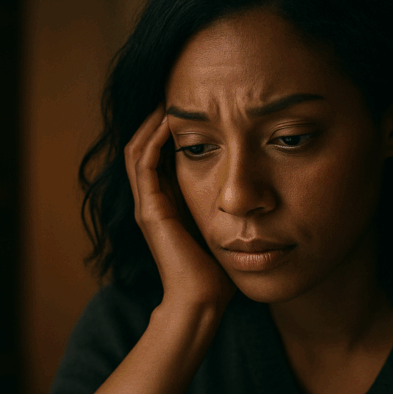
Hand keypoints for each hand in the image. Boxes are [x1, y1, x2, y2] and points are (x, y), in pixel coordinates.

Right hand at [124, 105, 236, 309]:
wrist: (201, 301)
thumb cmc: (217, 272)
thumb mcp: (223, 228)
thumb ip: (226, 207)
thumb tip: (254, 188)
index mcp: (166, 204)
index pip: (159, 156)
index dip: (168, 130)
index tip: (191, 107)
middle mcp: (151, 202)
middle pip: (143, 147)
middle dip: (156, 119)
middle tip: (174, 93)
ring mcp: (147, 206)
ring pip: (138, 150)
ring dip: (152, 123)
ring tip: (169, 99)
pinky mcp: (149, 211)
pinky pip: (145, 164)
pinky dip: (155, 140)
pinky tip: (172, 121)